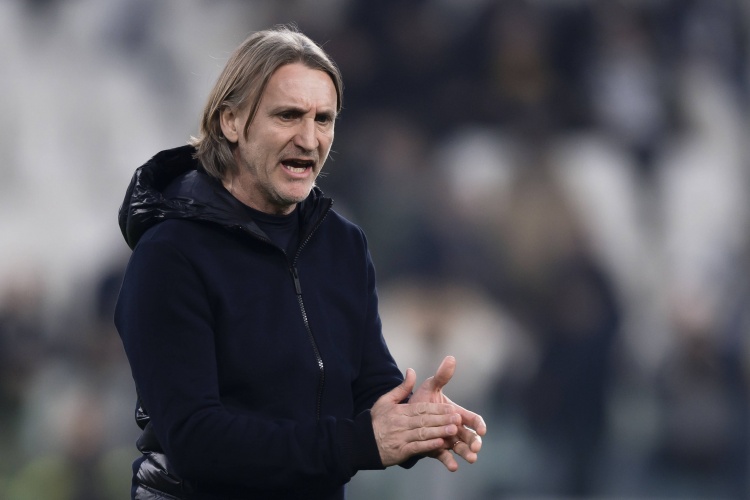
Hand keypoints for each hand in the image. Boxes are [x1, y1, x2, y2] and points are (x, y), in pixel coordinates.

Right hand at [371, 367, 461, 466]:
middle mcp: (401, 423)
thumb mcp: (386, 400)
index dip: (437, 409)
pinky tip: (440, 444)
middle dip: (442, 419)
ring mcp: (401, 438)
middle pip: (425, 420)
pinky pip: (417, 447)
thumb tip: (411, 370)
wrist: (362, 443)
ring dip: (439, 432)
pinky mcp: (401, 451)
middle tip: (458, 419)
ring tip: (453, 431)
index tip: (451, 408)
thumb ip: (402, 387)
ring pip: (423, 434)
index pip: (421, 408)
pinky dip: (428, 446)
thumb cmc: (376, 421)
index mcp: (399, 411)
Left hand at [410, 355, 486, 470]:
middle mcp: (455, 428)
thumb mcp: (430, 387)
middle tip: (476, 447)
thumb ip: (441, 375)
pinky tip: (453, 467)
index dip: (479, 424)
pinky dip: (450, 462)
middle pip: (470, 436)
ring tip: (471, 459)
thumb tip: (451, 358)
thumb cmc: (420, 400)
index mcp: (457, 413)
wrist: (404, 416)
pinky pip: (445, 457)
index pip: (473, 419)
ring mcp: (448, 440)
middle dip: (475, 441)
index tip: (481, 429)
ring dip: (467, 453)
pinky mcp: (437, 450)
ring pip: (461, 448)